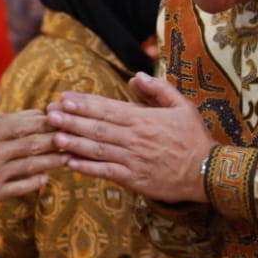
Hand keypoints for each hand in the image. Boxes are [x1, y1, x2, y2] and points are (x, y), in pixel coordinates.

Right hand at [0, 90, 63, 220]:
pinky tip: (46, 177)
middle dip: (56, 136)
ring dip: (53, 159)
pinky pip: (19, 188)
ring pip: (31, 166)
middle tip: (75, 130)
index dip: (41, 118)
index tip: (57, 112)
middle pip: (33, 143)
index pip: (21, 123)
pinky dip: (35, 182)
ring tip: (71, 153)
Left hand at [46, 72, 214, 202]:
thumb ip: (159, 89)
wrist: (207, 172)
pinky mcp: (134, 180)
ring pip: (98, 150)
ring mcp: (133, 160)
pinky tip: (70, 163)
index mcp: (144, 119)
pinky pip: (106, 172)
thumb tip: (136, 77)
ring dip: (74, 142)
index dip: (85, 103)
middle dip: (72, 120)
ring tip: (54, 135)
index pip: (108, 108)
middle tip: (49, 113)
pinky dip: (87, 168)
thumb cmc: (194, 137)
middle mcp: (135, 139)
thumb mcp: (183, 106)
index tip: (65, 97)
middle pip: (98, 128)